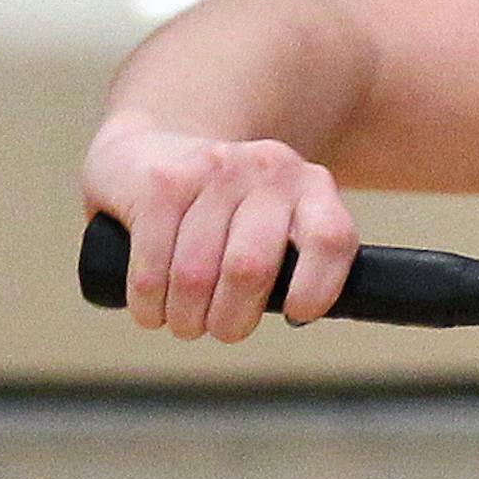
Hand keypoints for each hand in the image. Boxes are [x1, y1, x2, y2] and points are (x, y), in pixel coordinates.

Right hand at [80, 112, 358, 341]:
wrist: (156, 149)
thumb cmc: (230, 212)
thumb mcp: (280, 222)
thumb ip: (300, 260)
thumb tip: (299, 317)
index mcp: (312, 186)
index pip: (330, 239)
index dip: (316, 289)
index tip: (295, 314)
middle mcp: (270, 169)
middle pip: (250, 268)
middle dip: (231, 320)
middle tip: (222, 330)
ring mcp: (215, 169)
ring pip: (195, 276)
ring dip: (186, 318)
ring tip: (186, 322)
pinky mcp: (162, 182)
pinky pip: (151, 270)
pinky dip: (149, 305)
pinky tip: (152, 308)